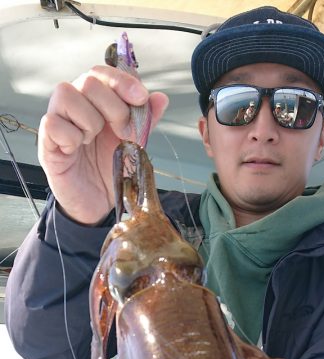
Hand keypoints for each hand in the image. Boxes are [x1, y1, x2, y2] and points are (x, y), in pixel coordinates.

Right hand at [38, 65, 168, 223]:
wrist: (96, 203)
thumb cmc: (109, 169)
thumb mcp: (133, 144)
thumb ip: (144, 121)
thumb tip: (161, 98)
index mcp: (96, 101)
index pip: (103, 74)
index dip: (122, 81)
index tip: (141, 97)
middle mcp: (75, 104)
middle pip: (88, 81)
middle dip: (113, 106)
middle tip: (121, 132)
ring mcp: (58, 119)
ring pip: (67, 94)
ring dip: (89, 120)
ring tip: (92, 141)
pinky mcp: (46, 140)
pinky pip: (53, 123)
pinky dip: (71, 136)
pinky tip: (76, 150)